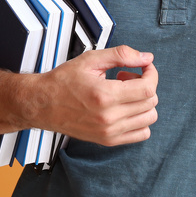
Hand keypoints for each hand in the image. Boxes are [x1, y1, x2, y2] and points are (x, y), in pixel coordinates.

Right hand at [22, 45, 158, 145]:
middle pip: (150, 103)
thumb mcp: (91, 60)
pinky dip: (140, 120)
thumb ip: (121, 55)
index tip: (144, 66)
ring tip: (125, 92)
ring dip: (143, 102)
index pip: (147, 89)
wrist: (43, 104)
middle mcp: (109, 118)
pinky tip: (126, 107)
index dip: (151, 74)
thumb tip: (146, 58)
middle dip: (145, 85)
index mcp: (105, 96)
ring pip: (149, 119)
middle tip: (127, 77)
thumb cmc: (64, 81)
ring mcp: (109, 133)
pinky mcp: (108, 141)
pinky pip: (141, 134)